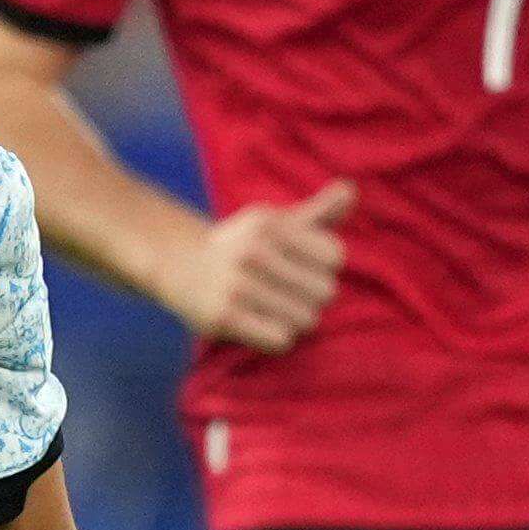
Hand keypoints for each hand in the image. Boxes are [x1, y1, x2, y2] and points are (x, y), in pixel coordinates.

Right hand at [162, 181, 352, 353]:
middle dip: (310, 297)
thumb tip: (350, 189)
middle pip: (325, 292)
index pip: (335, 255)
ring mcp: (236, 285)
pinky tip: (258, 325)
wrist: (178, 265)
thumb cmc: (241, 245)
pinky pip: (281, 340)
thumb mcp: (275, 222)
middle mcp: (253, 251)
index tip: (298, 265)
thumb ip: (318, 211)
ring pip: (306, 319)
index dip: (322, 266)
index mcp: (270, 224)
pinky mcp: (222, 316)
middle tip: (283, 292)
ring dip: (293, 320)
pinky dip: (275, 338)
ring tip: (269, 309)